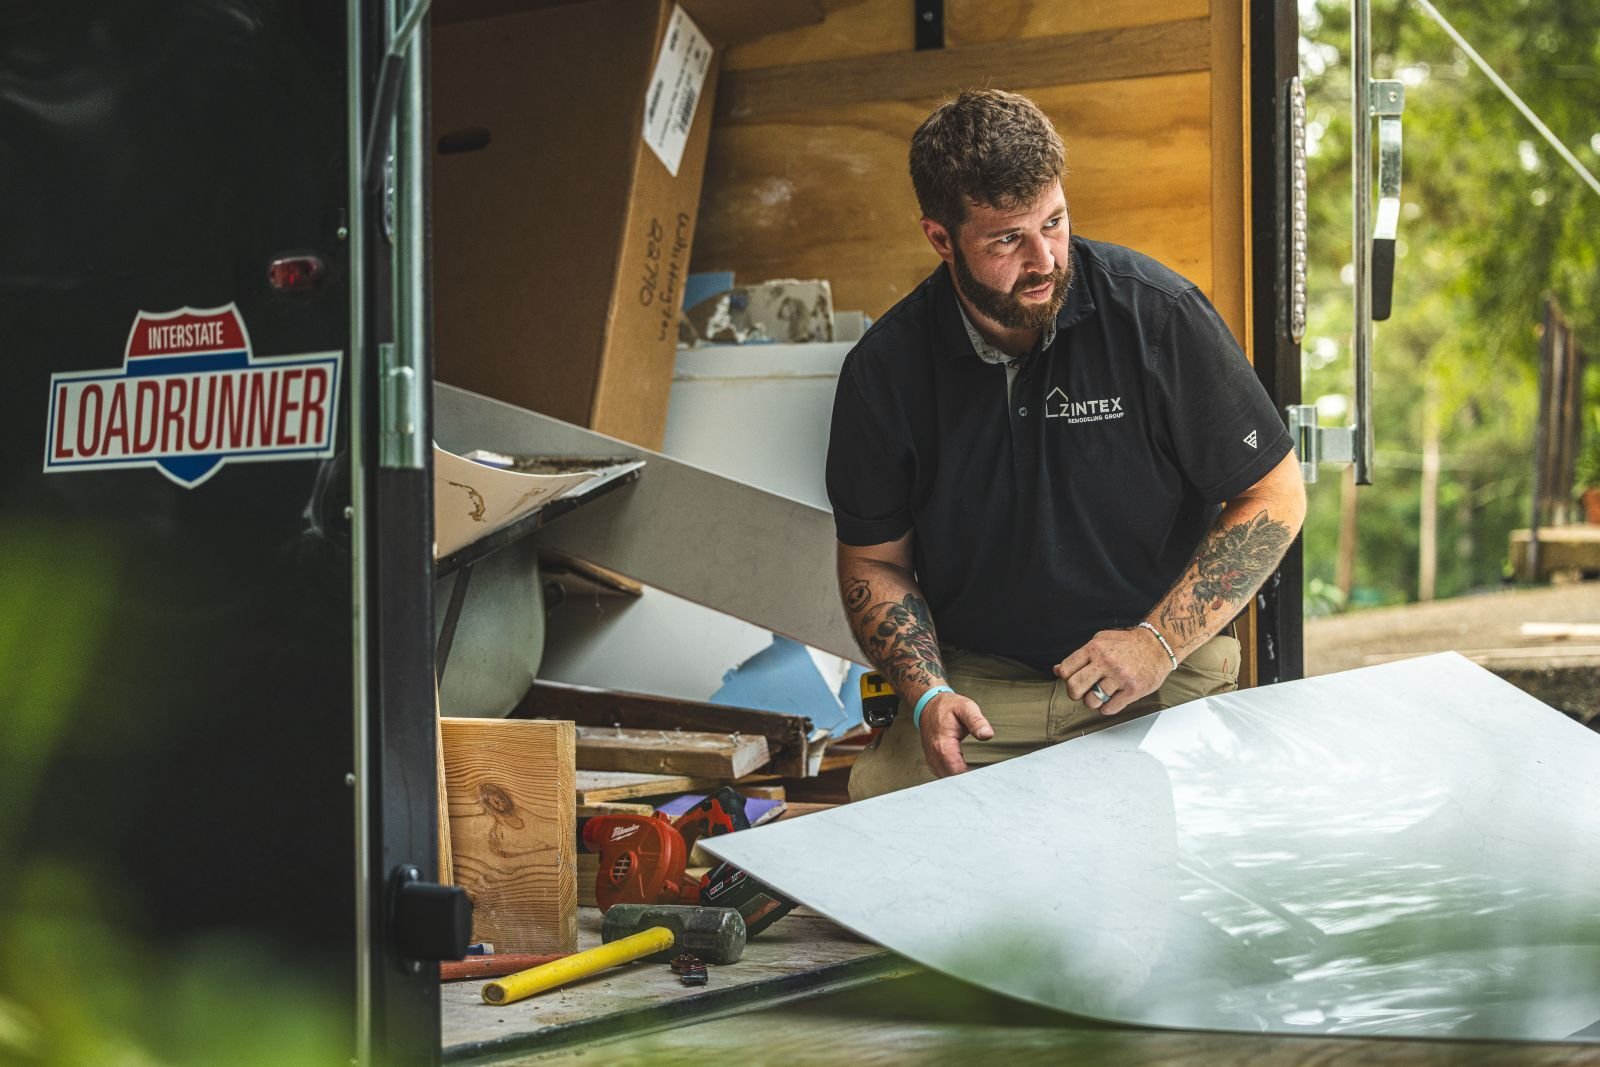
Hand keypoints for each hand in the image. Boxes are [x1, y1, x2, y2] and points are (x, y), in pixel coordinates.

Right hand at [917, 690, 993, 776]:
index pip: (957, 771)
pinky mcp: (933, 761)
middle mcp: (934, 755)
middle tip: (986, 778)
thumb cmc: (948, 707)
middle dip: (969, 781)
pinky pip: (943, 775)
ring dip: (961, 780)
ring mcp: (932, 759)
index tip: (986, 777)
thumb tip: (987, 735)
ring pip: (946, 779)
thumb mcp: (966, 708)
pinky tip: (967, 774)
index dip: (972, 777)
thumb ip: (977, 721)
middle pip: (952, 778)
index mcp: (943, 744)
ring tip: (978, 777)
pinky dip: (954, 777)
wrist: (929, 705)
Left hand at [1054, 627, 1173, 716]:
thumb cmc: (1127, 644)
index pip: (1066, 670)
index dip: (1066, 678)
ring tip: (1099, 695)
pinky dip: (1107, 708)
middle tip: (1082, 692)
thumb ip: (1079, 655)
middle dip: (1075, 694)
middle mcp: (1106, 662)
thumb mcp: (1101, 641)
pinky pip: (1109, 709)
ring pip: (1091, 701)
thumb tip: (1057, 670)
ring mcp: (1120, 677)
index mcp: (1095, 648)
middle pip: (1075, 688)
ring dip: (1092, 702)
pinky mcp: (1133, 690)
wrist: (1158, 646)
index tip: (1074, 678)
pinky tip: (1112, 699)